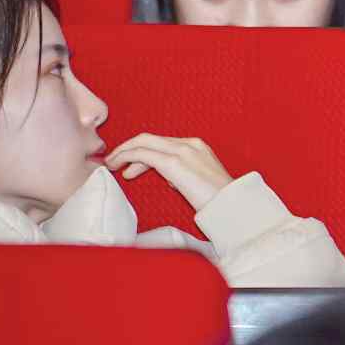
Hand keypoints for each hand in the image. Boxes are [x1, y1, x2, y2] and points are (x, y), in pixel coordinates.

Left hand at [109, 133, 232, 210]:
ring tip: (112, 165)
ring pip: (143, 143)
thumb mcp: (201, 181)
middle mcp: (189, 144)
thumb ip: (185, 175)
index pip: (162, 143)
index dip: (142, 152)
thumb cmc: (219, 200)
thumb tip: (172, 179)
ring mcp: (182, 151)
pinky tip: (119, 167)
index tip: (131, 165)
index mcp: (196, 146)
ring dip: (124, 152)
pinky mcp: (174, 163)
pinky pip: (143, 154)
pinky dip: (127, 157)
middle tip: (114, 162)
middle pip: (149, 139)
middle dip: (128, 148)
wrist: (232, 205)